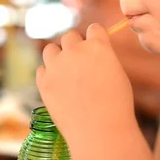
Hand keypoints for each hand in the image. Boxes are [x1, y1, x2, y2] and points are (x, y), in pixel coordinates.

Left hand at [36, 24, 134, 144]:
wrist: (99, 131)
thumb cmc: (116, 106)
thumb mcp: (118, 75)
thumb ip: (104, 60)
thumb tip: (94, 58)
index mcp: (98, 47)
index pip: (94, 29)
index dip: (96, 38)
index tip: (96, 47)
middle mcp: (75, 51)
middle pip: (70, 36)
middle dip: (75, 46)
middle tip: (80, 64)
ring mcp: (57, 65)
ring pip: (50, 49)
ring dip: (57, 56)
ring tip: (65, 72)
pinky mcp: (43, 82)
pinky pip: (41, 69)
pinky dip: (48, 75)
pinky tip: (58, 87)